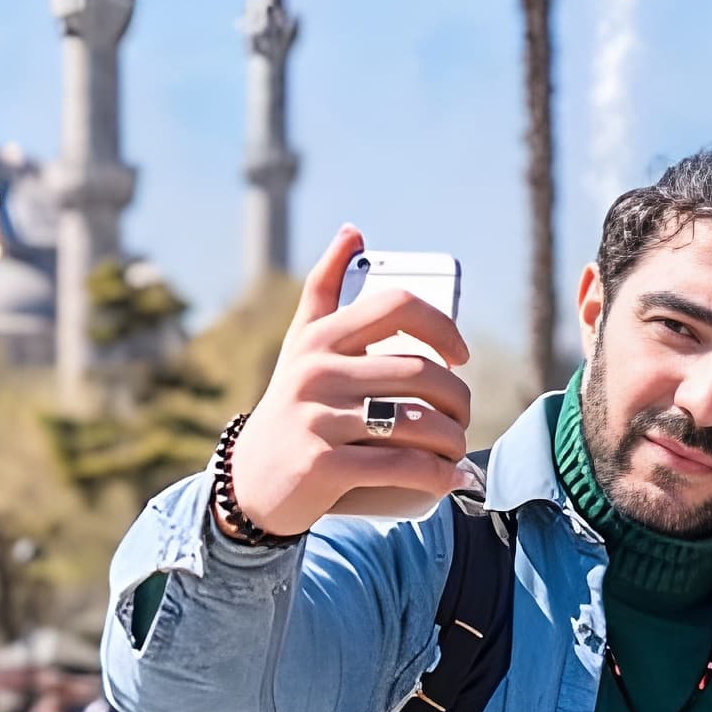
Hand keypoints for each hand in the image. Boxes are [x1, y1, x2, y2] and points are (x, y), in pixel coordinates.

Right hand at [222, 225, 471, 537]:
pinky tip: (449, 479)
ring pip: (418, 422)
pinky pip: (400, 466)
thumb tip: (353, 230)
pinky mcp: (323, 466)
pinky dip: (436, 476)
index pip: (397, 306)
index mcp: (319, 338)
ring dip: (454, 441)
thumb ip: (324, 287)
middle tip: (462, 416)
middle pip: (420, 372)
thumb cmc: (291, 406)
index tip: (459, 356)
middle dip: (458, 398)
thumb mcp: (301, 345)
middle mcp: (316, 372)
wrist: (250, 481)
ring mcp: (318, 419)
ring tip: (457, 450)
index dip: (442, 327)